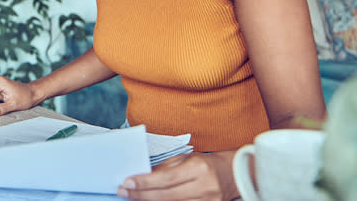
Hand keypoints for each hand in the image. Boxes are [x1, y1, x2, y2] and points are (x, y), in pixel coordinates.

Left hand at [118, 152, 233, 200]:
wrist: (234, 175)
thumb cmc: (206, 164)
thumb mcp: (186, 159)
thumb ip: (165, 168)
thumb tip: (142, 176)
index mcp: (198, 169)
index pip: (166, 179)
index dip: (145, 182)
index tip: (127, 182)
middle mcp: (203, 187)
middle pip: (166, 196)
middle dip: (141, 194)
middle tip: (123, 191)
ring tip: (133, 197)